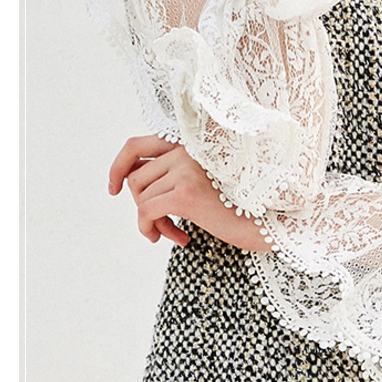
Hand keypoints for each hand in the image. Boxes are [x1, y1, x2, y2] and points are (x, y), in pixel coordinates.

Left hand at [108, 135, 268, 250]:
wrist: (267, 219)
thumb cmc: (235, 203)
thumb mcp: (201, 179)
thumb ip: (171, 172)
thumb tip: (128, 182)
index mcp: (187, 142)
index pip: (134, 145)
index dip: (118, 167)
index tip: (114, 190)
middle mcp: (185, 149)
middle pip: (135, 179)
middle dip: (142, 205)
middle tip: (161, 223)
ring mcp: (184, 169)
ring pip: (140, 198)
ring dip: (152, 222)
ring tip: (174, 233)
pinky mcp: (185, 193)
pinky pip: (146, 213)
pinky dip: (151, 229)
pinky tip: (179, 239)